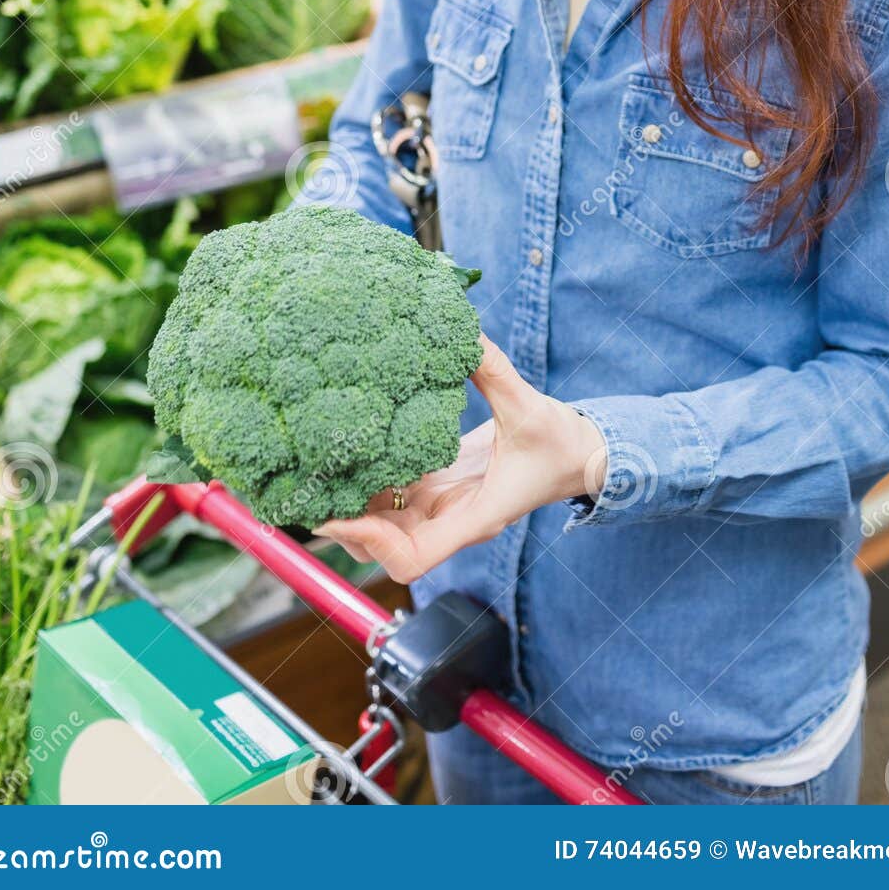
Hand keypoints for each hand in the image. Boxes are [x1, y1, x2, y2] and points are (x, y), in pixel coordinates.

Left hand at [312, 334, 607, 582]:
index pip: (413, 557)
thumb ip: (493, 371)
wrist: (581, 455)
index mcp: (474, 517)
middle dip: (346, 525)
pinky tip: (351, 449)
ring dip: (352, 502)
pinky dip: (371, 480)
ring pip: (385, 523)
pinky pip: (397, 496)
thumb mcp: (528, 406)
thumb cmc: (561, 444)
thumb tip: (462, 332)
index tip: (340, 514)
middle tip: (307, 489)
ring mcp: (445, 508)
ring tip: (317, 468)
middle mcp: (453, 520)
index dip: (371, 542)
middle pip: (385, 547)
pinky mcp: (442, 489)